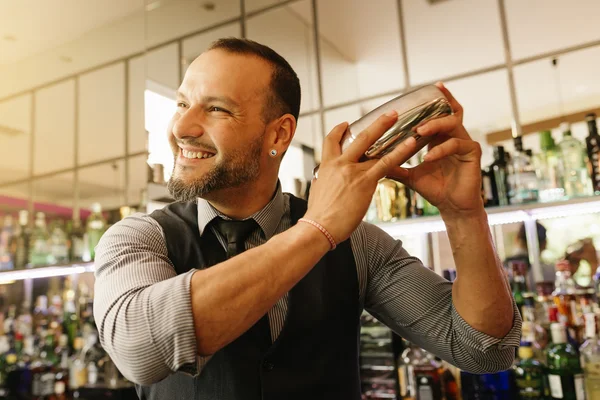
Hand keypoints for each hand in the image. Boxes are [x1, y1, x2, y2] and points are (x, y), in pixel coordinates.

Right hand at [305, 111, 416, 242]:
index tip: (347, 124)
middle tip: (388, 115)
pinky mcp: (365, 182)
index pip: (331, 141)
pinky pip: (385, 163)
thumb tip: (325, 182)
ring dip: (387, 129)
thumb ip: (324, 182)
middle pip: (358, 137)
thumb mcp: (317, 192)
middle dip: (375, 123)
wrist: (319, 227)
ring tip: (400, 119)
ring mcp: (352, 171)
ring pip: (373, 144)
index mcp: (326, 166)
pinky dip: (399, 152)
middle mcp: (339, 164)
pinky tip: (410, 144)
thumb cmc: (319, 216)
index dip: (339, 130)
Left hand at [387, 82, 483, 217]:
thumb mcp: (409, 175)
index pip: (441, 112)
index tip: (432, 87)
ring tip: (420, 131)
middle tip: (417, 115)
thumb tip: (370, 161)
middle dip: (434, 109)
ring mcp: (465, 143)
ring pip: (452, 124)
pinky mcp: (472, 153)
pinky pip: (456, 145)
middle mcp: (454, 136)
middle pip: (449, 112)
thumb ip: (393, 165)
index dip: (439, 99)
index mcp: (441, 138)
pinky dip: (440, 150)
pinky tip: (428, 157)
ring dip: (435, 126)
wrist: (451, 208)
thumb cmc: (434, 189)